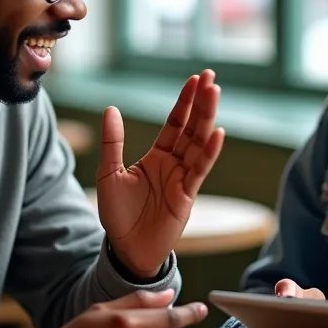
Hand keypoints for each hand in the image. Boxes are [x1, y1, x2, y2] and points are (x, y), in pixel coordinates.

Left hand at [96, 69, 224, 277]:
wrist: (126, 250)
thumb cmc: (118, 215)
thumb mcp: (109, 174)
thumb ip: (113, 143)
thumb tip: (111, 109)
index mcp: (157, 157)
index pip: (175, 123)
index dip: (185, 102)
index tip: (194, 79)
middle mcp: (174, 164)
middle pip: (191, 127)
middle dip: (201, 102)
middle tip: (210, 77)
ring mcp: (183, 179)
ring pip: (198, 143)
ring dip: (207, 118)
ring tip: (214, 92)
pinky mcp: (187, 195)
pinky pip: (200, 169)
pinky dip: (209, 151)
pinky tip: (218, 132)